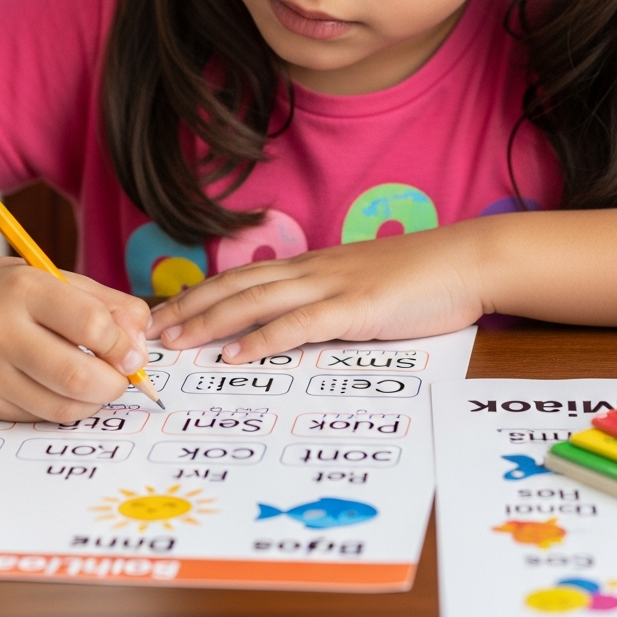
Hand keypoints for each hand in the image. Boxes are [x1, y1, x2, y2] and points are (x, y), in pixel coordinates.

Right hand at [0, 256, 151, 422]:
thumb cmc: (17, 293)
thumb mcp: (64, 282)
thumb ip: (111, 307)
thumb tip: (140, 347)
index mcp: (25, 289)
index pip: (90, 325)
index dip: (122, 345)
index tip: (133, 352)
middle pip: (76, 376)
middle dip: (114, 383)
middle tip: (122, 376)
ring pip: (61, 407)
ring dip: (94, 401)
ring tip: (98, 382)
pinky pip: (41, 417)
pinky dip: (66, 408)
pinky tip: (65, 388)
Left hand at [147, 219, 488, 362]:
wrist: (467, 260)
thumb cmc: (421, 278)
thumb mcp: (364, 286)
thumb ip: (330, 301)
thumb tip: (297, 326)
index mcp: (313, 267)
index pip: (243, 279)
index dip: (201, 295)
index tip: (166, 314)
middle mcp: (313, 271)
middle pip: (236, 287)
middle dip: (189, 309)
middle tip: (149, 331)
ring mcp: (332, 286)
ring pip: (256, 303)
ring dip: (211, 323)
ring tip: (176, 343)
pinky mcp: (355, 308)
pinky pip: (299, 325)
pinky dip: (262, 341)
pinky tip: (235, 356)